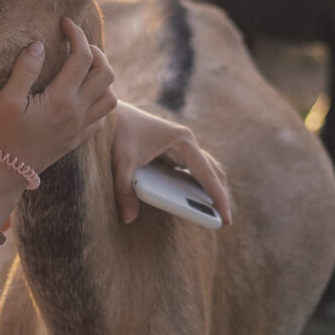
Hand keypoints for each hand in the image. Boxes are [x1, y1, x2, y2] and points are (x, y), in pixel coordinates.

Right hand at [0, 18, 115, 207]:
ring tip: (83, 68)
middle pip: (106, 74)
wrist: (6, 173)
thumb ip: (25, 70)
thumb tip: (40, 44)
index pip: (82, 57)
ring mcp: (80, 128)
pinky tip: (82, 96)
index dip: (76, 34)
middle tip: (76, 45)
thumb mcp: (6, 100)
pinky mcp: (77, 139)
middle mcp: (77, 113)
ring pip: (111, 97)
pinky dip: (99, 101)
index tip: (64, 23)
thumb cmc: (1, 135)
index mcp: (61, 99)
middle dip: (96, 52)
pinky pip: (102, 118)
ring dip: (102, 78)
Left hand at [110, 101, 232, 224]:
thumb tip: (127, 219)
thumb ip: (124, 190)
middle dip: (219, 195)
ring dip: (212, 189)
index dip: (219, 198)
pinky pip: (194, 171)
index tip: (226, 220)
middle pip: (214, 172)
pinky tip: (195, 204)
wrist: (108, 113)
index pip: (208, 174)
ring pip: (207, 170)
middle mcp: (186, 142)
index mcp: (183, 141)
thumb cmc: (117, 133)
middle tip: (223, 222)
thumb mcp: (121, 161)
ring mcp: (181, 146)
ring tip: (213, 216)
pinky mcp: (173, 151)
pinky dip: (199, 186)